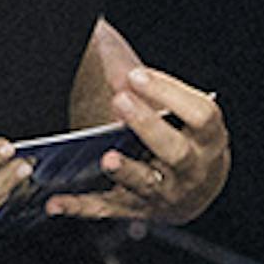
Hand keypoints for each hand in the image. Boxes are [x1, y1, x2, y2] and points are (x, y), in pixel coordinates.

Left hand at [57, 62, 226, 226]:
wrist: (196, 186)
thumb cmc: (185, 136)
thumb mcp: (184, 112)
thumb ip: (151, 88)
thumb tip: (110, 53)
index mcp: (209, 139)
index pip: (201, 115)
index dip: (170, 93)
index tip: (138, 75)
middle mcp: (193, 169)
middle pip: (176, 151)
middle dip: (147, 126)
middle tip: (119, 99)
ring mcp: (166, 194)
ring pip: (145, 185)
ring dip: (124, 170)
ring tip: (105, 157)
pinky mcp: (137, 210)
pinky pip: (106, 209)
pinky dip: (79, 206)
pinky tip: (55, 202)